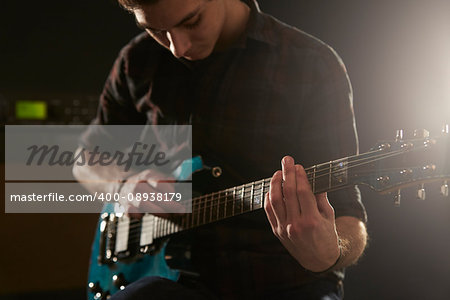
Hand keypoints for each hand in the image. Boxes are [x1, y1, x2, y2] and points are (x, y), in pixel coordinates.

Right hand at [119, 169, 176, 217]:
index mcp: (147, 176)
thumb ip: (166, 181)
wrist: (123, 186)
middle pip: (154, 195)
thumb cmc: (145, 184)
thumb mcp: (155, 177)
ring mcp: (131, 196)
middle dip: (169, 205)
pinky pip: (131, 212)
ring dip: (158, 211)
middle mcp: (138, 185)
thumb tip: (173, 182)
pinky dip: (138, 215)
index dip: (170, 191)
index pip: (160, 183)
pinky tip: (144, 215)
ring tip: (168, 215)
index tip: (176, 196)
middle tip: (181, 210)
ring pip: (144, 204)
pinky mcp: (125, 206)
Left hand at [264, 156, 340, 271]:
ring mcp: (284, 229)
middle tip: (287, 160)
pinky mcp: (276, 231)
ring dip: (274, 183)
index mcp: (312, 220)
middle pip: (288, 193)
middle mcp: (296, 225)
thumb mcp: (329, 216)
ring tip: (277, 173)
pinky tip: (272, 188)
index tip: (298, 166)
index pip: (303, 192)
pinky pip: (268, 211)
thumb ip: (320, 198)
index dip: (299, 176)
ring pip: (275, 201)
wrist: (318, 260)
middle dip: (287, 173)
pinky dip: (268, 197)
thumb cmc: (327, 235)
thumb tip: (312, 179)